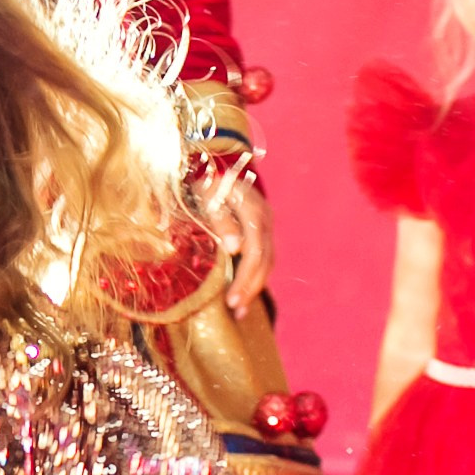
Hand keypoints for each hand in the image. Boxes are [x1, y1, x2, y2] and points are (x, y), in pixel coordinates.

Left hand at [194, 156, 272, 314]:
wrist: (216, 163)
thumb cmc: (206, 182)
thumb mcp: (207, 197)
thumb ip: (221, 221)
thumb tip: (235, 249)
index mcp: (252, 210)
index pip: (255, 251)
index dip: (245, 278)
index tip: (231, 300)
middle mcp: (265, 218)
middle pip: (264, 259)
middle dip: (251, 288)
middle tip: (236, 311)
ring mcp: (267, 223)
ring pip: (268, 260)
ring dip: (255, 286)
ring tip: (240, 309)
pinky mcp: (263, 229)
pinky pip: (264, 256)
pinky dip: (256, 275)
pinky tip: (245, 291)